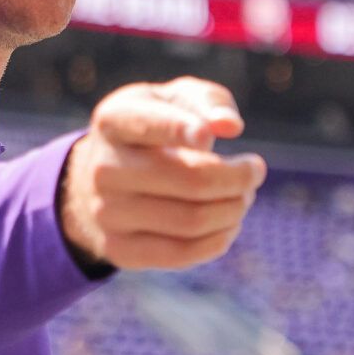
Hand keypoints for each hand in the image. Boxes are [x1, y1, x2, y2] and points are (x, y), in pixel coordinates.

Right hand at [58, 77, 265, 271]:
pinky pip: (183, 254)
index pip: (150, 125)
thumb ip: (207, 101)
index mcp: (114, 121)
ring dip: (234, 208)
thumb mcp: (174, 100)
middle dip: (237, 177)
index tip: (210, 136)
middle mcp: (103, 168)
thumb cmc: (154, 129)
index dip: (183, 129)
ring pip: (192, 221)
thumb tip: (230, 126)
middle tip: (254, 170)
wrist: (99, 178)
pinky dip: (220, 239)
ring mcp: (107, 213)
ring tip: (243, 195)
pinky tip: (229, 223)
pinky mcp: (119, 250)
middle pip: (190, 180)